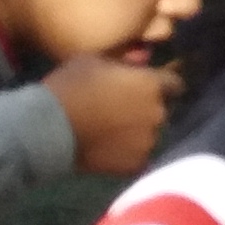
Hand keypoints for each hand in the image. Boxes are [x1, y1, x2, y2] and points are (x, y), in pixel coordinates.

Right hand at [46, 56, 174, 177]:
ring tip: (113, 133)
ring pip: (150, 135)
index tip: (150, 88)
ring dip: (138, 132)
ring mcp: (148, 141)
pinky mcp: (135, 164)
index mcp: (151, 85)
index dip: (164, 85)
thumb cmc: (69, 86)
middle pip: (161, 110)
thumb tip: (143, 61)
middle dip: (147, 109)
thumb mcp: (93, 60)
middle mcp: (157, 113)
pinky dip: (129, 154)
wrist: (49, 128)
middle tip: (123, 111)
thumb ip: (124, 62)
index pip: (175, 84)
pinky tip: (112, 151)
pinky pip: (139, 157)